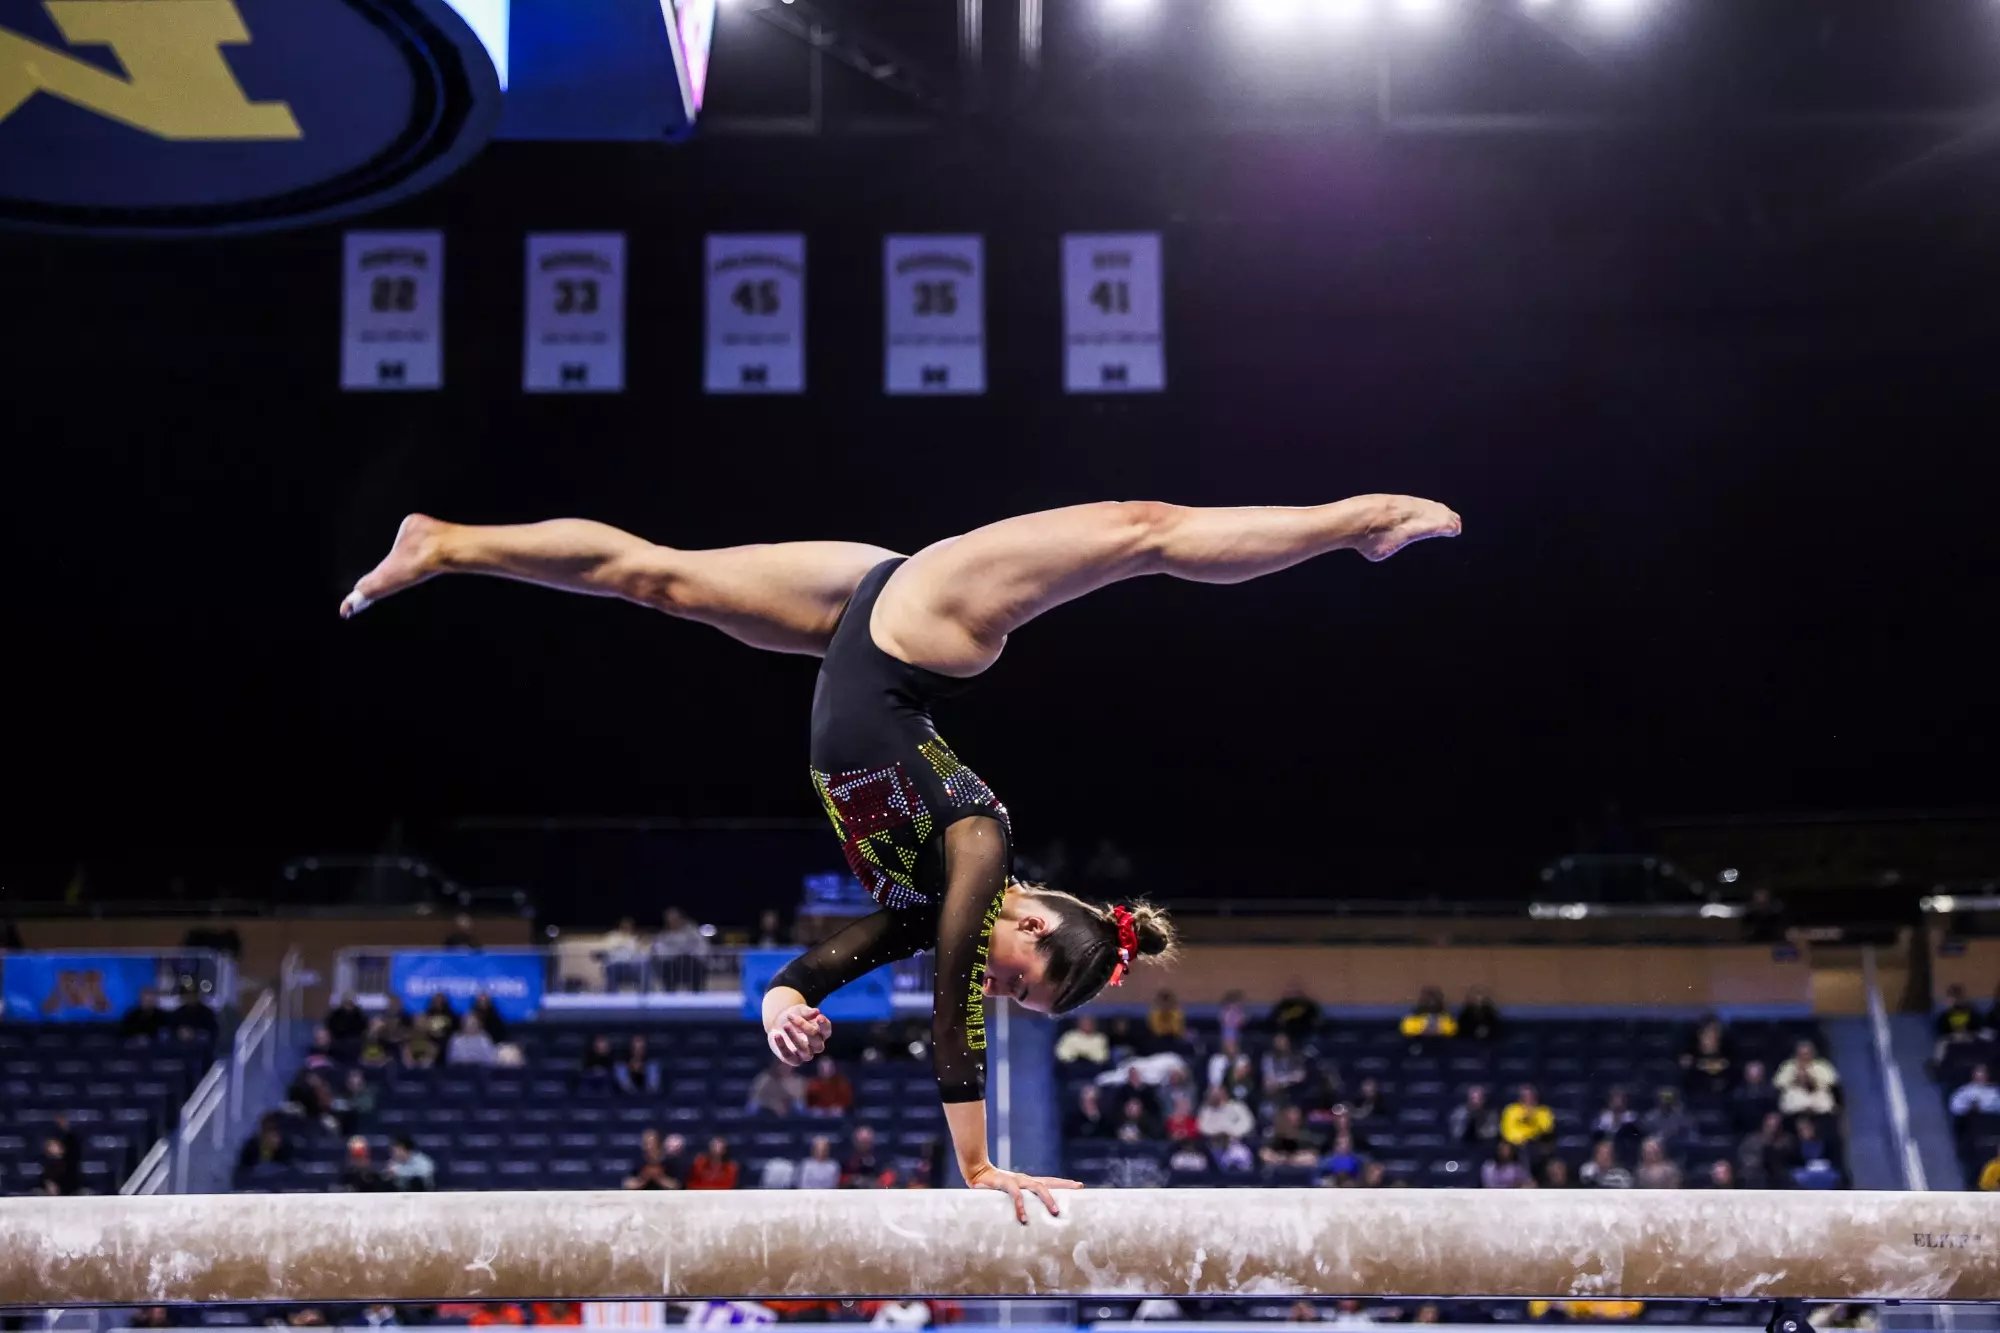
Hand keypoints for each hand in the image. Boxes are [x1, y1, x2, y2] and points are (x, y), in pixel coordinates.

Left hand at [767, 1003, 830, 1065]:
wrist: (779, 1024)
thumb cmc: (794, 1016)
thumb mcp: (800, 1011)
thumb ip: (808, 1012)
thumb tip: (816, 1012)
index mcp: (821, 1033)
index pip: (826, 1030)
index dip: (824, 1025)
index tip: (819, 1017)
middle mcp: (816, 1046)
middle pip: (817, 1041)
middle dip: (806, 1028)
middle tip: (791, 1016)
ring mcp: (806, 1054)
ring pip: (804, 1051)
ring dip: (794, 1038)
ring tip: (785, 1025)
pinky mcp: (794, 1060)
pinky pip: (789, 1057)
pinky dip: (782, 1046)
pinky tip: (776, 1035)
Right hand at [965, 1163, 1082, 1224]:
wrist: (975, 1171)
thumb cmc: (993, 1186)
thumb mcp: (1009, 1194)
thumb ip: (1019, 1203)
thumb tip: (1028, 1221)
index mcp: (1028, 1182)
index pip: (1050, 1181)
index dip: (1065, 1184)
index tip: (1080, 1186)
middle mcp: (1025, 1179)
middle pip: (1049, 1182)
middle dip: (1063, 1188)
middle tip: (1077, 1195)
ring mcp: (1017, 1180)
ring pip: (1037, 1187)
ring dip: (1047, 1199)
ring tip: (1055, 1212)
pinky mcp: (1005, 1182)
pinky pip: (1016, 1194)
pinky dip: (1021, 1206)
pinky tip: (1024, 1218)